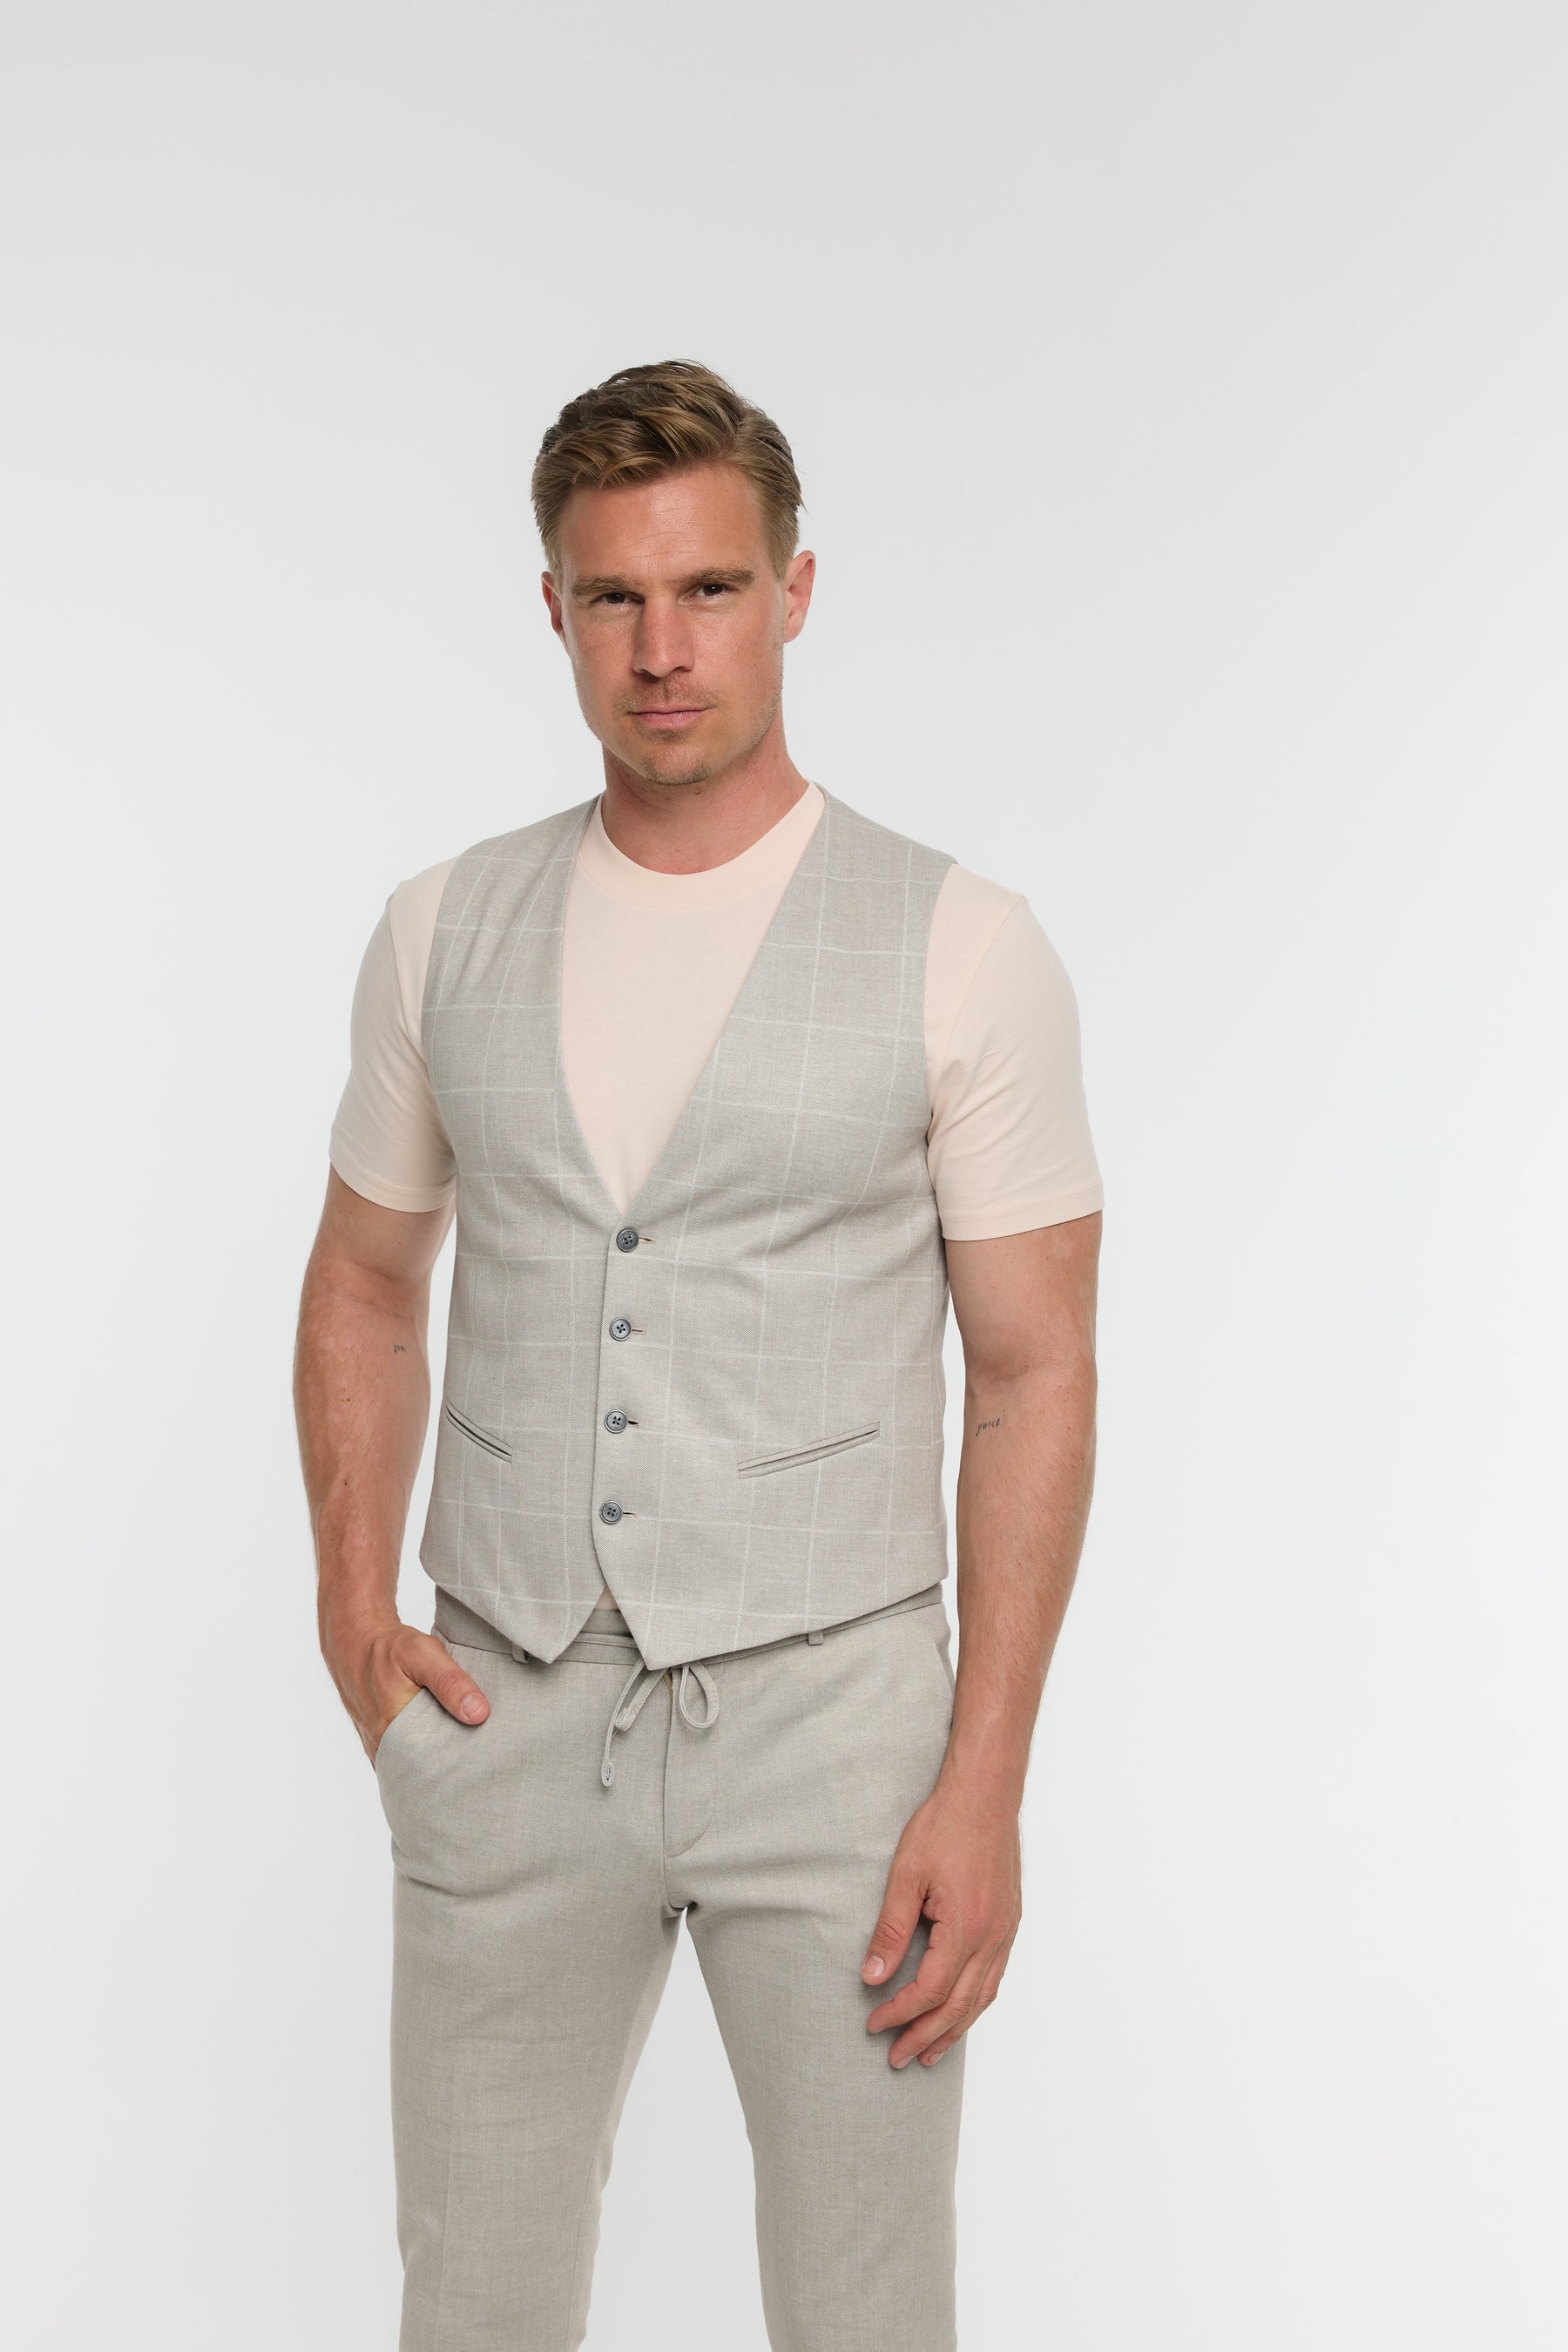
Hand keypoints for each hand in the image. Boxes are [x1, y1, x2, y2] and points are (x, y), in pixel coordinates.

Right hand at [323, 1614, 490, 1765]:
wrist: (356, 1642)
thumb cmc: (389, 1648)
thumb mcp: (422, 1654)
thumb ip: (450, 1683)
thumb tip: (479, 1714)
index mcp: (393, 1732)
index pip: (435, 1765)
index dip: (461, 1761)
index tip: (485, 1755)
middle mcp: (384, 1748)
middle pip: (426, 1769)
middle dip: (451, 1764)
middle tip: (479, 1754)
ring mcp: (379, 1749)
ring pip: (414, 1765)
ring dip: (436, 1759)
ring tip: (463, 1749)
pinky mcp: (379, 1744)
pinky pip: (404, 1759)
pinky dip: (422, 1753)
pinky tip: (440, 1742)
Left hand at [861, 1778, 1021, 2066]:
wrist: (986, 1794)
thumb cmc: (945, 1826)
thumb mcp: (906, 1875)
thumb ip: (890, 1930)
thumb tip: (873, 1976)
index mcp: (966, 1928)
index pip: (930, 1991)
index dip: (900, 2013)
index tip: (874, 2025)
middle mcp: (992, 1937)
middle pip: (958, 2006)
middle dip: (926, 2037)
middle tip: (898, 2058)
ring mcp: (1006, 1931)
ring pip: (982, 1998)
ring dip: (955, 2030)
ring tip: (930, 2053)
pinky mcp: (1009, 1921)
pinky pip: (994, 1977)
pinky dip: (975, 2003)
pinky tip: (960, 2011)